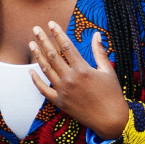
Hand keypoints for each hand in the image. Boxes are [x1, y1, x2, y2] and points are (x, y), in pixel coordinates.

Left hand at [29, 24, 129, 138]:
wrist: (110, 120)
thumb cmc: (113, 94)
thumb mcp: (109, 71)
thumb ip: (100, 52)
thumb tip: (97, 34)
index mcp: (83, 70)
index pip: (66, 47)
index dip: (58, 34)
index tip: (51, 23)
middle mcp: (70, 79)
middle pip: (52, 55)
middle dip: (43, 40)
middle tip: (36, 29)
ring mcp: (63, 91)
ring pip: (46, 69)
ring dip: (37, 55)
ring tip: (31, 44)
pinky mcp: (59, 102)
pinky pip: (43, 89)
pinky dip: (36, 80)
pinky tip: (31, 71)